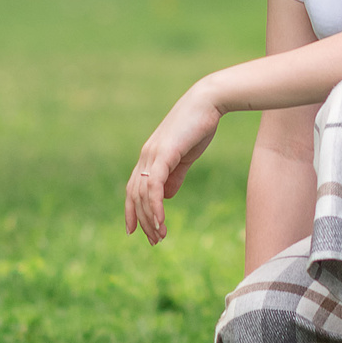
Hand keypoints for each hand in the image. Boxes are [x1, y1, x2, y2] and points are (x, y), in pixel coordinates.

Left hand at [125, 81, 222, 244]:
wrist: (209, 102)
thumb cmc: (200, 125)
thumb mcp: (187, 156)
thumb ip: (176, 175)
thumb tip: (167, 196)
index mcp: (150, 157)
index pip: (134, 188)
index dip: (133, 210)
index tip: (136, 230)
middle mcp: (145, 157)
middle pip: (134, 195)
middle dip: (143, 220)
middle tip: (154, 241)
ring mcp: (152, 156)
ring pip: (142, 194)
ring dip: (149, 218)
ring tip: (159, 236)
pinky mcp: (162, 155)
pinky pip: (153, 187)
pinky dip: (154, 206)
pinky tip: (161, 220)